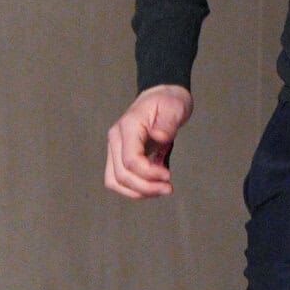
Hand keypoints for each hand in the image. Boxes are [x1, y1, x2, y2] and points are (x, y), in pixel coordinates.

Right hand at [105, 83, 190, 198]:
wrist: (161, 97)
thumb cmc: (168, 102)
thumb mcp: (174, 107)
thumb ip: (167, 123)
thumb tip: (159, 136)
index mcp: (128, 126)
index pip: (130, 160)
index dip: (148, 173)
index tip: (168, 175)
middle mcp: (116, 139)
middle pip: (121, 175)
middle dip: (145, 187)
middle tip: (169, 188)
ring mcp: (115, 148)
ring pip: (115, 181)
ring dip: (138, 192)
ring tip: (161, 190)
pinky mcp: (119, 156)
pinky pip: (119, 180)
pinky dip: (135, 189)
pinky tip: (153, 186)